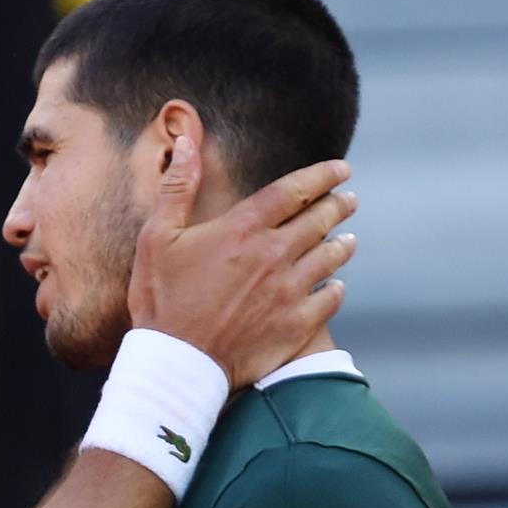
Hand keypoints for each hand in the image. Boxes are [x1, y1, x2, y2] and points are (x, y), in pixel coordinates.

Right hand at [127, 138, 357, 389]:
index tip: (341, 169)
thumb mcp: (157, 237)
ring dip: (342, 246)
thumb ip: (177, 188)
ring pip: (330, 259)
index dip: (322, 176)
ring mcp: (290, 291)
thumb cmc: (161, 300)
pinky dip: (336, 289)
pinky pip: (329, 300)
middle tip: (349, 200)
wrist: (177, 364)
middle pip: (319, 221)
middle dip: (338, 206)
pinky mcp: (296, 325)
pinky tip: (337, 287)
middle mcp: (274, 255)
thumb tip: (185, 143)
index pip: (294, 191)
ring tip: (348, 240)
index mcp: (243, 229)